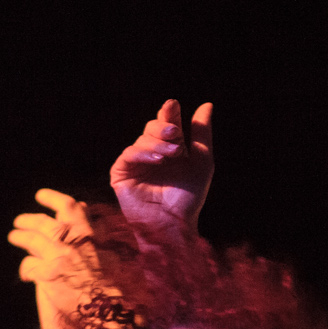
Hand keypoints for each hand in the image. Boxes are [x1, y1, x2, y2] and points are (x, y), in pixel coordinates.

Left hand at [9, 190, 115, 328]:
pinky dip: (26, 268)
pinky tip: (25, 275)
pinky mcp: (47, 277)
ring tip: (14, 235)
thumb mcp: (124, 262)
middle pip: (46, 221)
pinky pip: (29, 266)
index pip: (73, 209)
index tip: (44, 197)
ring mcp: (60, 258)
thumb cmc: (122, 294)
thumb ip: (112, 247)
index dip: (57, 201)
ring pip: (32, 239)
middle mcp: (75, 242)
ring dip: (21, 235)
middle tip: (21, 219)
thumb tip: (111, 235)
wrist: (112, 318)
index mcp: (94, 235)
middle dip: (31, 217)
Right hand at [108, 99, 213, 237]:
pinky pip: (128, 155)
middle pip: (151, 128)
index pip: (167, 124)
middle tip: (175, 133)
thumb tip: (207, 104)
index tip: (173, 106)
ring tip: (172, 154)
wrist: (174, 224)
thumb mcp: (202, 162)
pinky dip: (143, 153)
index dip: (169, 114)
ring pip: (141, 140)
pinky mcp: (120, 175)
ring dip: (157, 144)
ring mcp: (135, 164)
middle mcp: (151, 154)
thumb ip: (202, 134)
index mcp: (169, 150)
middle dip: (163, 128)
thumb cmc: (189, 198)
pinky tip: (157, 160)